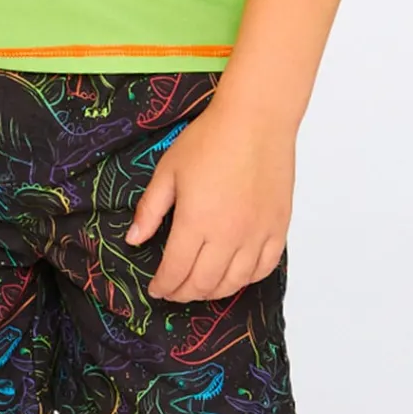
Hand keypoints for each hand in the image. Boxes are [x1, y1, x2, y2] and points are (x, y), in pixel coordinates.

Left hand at [124, 92, 295, 302]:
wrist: (256, 121)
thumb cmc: (209, 139)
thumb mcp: (168, 171)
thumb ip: (150, 210)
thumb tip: (133, 240)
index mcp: (196, 222)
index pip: (176, 270)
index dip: (164, 286)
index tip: (156, 289)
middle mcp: (228, 236)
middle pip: (204, 283)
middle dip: (184, 293)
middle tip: (174, 291)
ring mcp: (257, 234)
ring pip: (235, 282)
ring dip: (214, 293)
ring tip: (200, 288)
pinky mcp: (279, 228)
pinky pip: (264, 268)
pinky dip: (247, 280)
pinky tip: (234, 276)